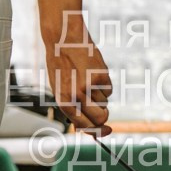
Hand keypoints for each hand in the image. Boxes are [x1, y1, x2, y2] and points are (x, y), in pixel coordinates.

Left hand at [44, 14, 113, 133]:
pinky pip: (109, 90)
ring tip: (88, 80)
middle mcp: (76, 96)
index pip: (83, 126)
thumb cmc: (61, 66)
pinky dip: (104, 84)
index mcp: (63, 102)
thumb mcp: (61, 88)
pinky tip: (94, 73)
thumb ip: (74, 107)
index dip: (97, 131)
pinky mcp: (100, 76)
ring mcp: (89, 86)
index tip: (107, 131)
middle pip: (101, 118)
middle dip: (104, 117)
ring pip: (104, 103)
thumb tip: (92, 126)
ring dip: (100, 96)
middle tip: (102, 109)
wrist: (63, 39)